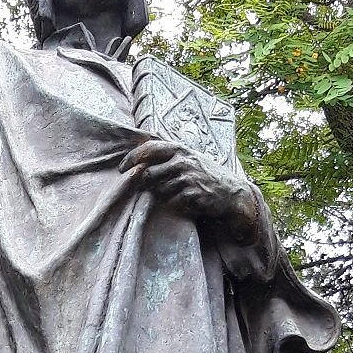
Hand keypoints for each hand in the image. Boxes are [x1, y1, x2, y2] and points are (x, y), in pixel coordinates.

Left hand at [121, 136, 259, 237]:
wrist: (231, 192)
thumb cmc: (205, 174)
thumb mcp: (189, 158)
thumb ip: (167, 156)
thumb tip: (138, 160)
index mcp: (179, 149)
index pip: (148, 149)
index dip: (132, 158)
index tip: (121, 168)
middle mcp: (182, 161)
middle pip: (148, 174)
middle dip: (142, 183)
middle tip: (144, 188)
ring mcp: (187, 178)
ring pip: (157, 190)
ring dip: (160, 195)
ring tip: (174, 193)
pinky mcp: (191, 195)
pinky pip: (170, 202)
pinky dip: (172, 204)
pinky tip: (184, 201)